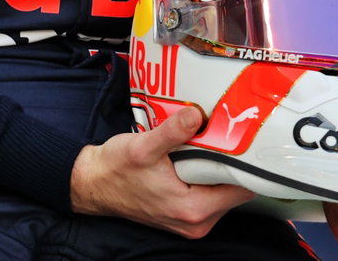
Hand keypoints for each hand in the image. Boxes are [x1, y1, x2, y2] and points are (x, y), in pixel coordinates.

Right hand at [70, 107, 254, 237]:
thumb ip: (173, 132)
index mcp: (193, 209)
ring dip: (216, 170)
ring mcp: (191, 222)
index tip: (243, 139)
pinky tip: (194, 158)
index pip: (240, 189)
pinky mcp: (183, 216)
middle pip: (233, 191)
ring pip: (221, 193)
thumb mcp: (143, 147)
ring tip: (206, 144)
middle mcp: (196, 222)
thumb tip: (196, 114)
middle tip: (224, 135)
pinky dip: (205, 178)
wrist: (92, 184)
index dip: (245, 163)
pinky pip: (207, 196)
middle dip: (229, 164)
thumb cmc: (115, 169)